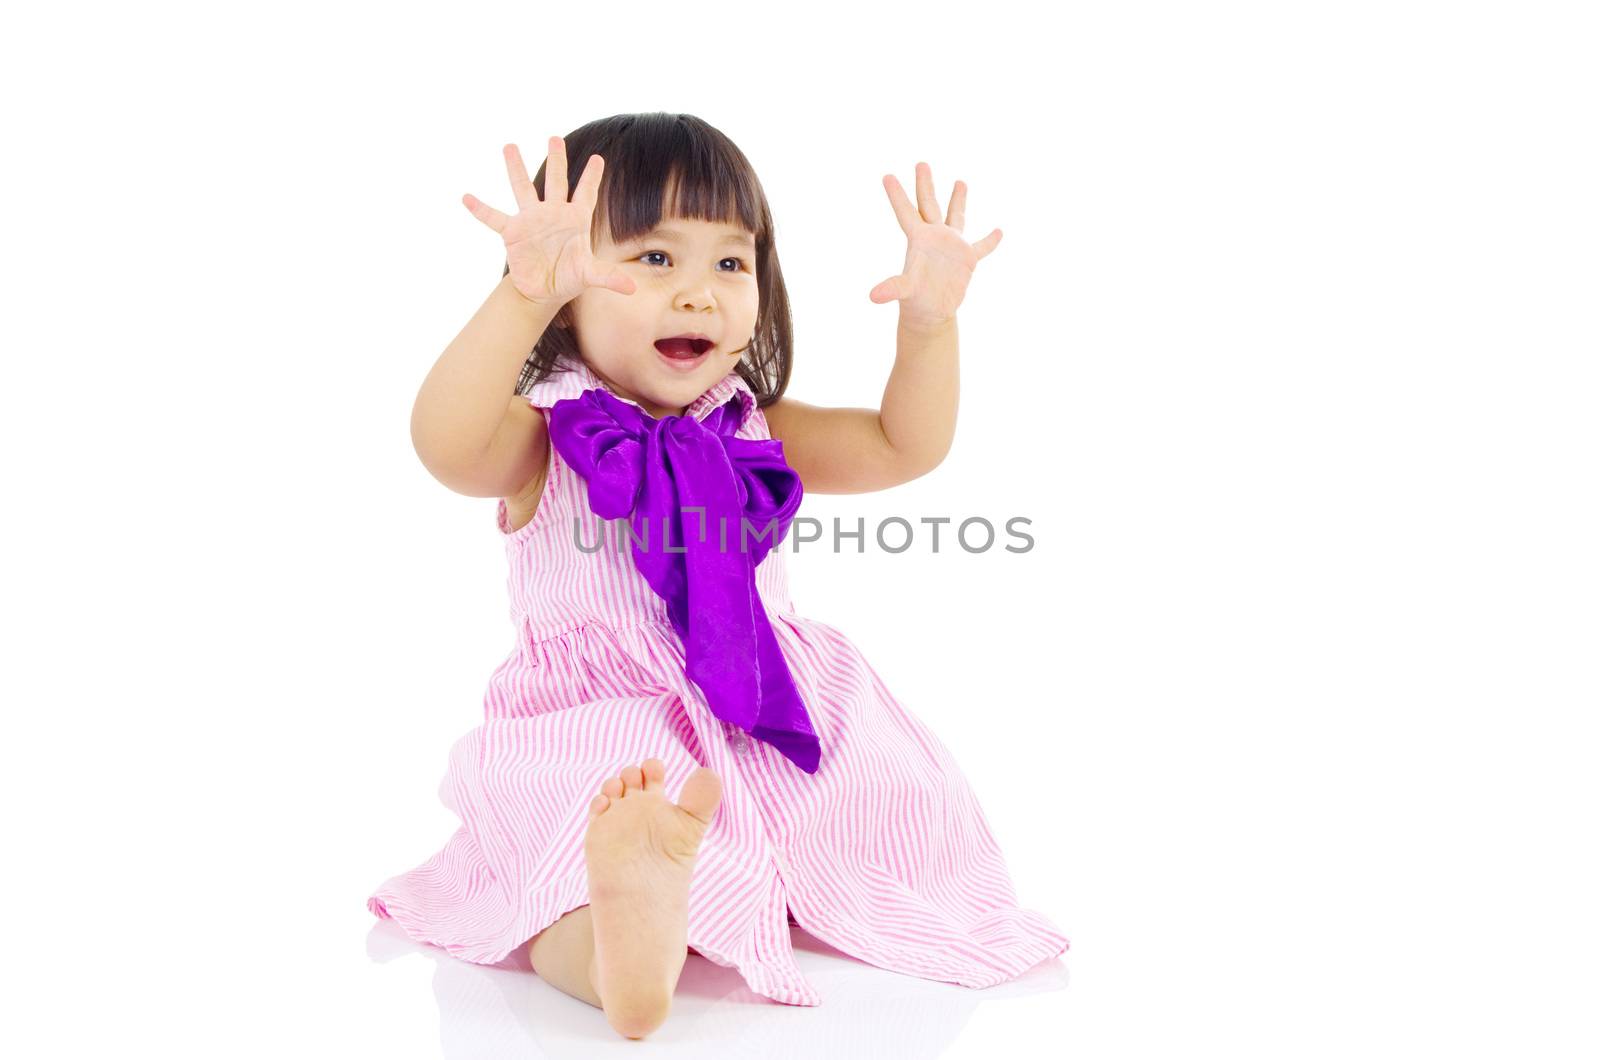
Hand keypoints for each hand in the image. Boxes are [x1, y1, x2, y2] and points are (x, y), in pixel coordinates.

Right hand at [462, 138, 637, 306]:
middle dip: (557, 160)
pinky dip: (480, 209)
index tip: (598, 158)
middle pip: (555, 181)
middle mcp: (553, 214)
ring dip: (516, 169)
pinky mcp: (513, 233)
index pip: (586, 194)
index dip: (591, 177)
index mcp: (575, 220)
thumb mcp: (590, 275)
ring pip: (523, 189)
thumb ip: (609, 276)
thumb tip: (632, 288)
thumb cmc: (569, 279)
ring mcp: (531, 221)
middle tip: (554, 137)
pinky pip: (494, 218)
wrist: (544, 291)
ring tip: (510, 147)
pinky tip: (467, 198)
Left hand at [868, 161, 1000, 328]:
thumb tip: (873, 296)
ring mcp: (952, 246)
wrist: (931, 312)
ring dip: (958, 200)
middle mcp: (934, 237)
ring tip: (960, 182)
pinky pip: (982, 246)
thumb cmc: (915, 300)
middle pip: (929, 205)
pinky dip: (991, 240)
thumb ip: (892, 288)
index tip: (886, 176)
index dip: (897, 194)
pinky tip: (999, 231)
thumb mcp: (904, 291)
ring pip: (955, 216)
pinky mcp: (967, 259)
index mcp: (918, 239)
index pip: (906, 212)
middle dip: (925, 184)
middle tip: (921, 163)